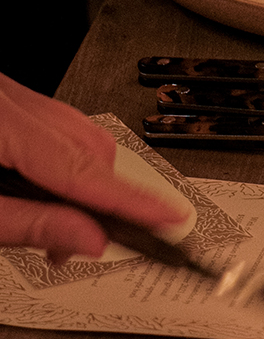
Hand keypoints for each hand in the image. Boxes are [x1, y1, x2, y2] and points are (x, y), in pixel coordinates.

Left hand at [0, 70, 191, 258]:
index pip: (81, 168)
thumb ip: (30, 225)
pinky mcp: (12, 101)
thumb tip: (90, 240)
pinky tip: (47, 192)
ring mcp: (13, 96)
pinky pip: (57, 125)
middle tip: (89, 242)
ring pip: (80, 134)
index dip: (131, 198)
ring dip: (84, 182)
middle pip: (89, 146)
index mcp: (1, 123)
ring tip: (61, 227)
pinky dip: (64, 161)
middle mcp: (11, 100)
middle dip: (102, 198)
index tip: (171, 217)